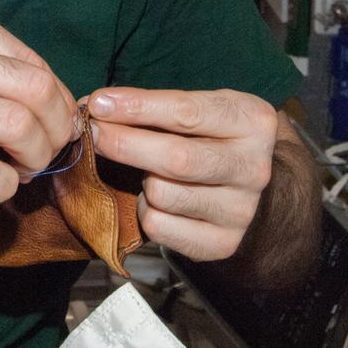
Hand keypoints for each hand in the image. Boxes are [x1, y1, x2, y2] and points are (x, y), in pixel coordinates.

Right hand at [0, 0, 77, 203]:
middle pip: (33, 89)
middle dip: (56, 127)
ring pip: (16, 126)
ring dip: (34, 157)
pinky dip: (1, 186)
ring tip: (21, 170)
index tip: (54, 123)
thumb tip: (56, 97)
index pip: (30, 59)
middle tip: (48, 151)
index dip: (56, 97)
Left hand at [86, 87, 277, 260]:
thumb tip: (98, 107)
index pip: (187, 112)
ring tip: (146, 172)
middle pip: (176, 158)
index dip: (137, 107)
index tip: (100, 104)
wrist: (248, 186)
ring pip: (163, 194)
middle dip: (125, 144)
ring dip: (141, 181)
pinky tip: (156, 200)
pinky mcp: (223, 243)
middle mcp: (253, 168)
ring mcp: (241, 210)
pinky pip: (160, 227)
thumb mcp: (200, 109)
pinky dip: (146, 212)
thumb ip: (154, 107)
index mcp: (253, 122)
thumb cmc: (213, 137)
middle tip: (94, 133)